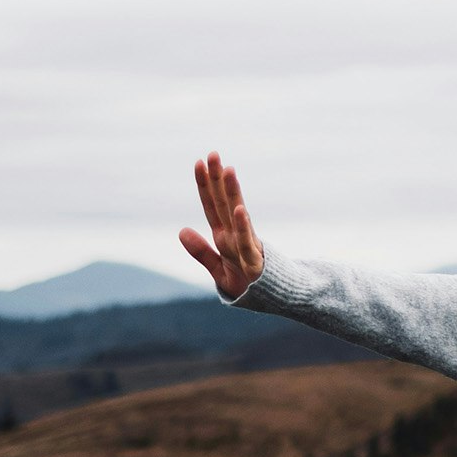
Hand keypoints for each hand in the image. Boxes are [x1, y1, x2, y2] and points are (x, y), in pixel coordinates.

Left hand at [178, 151, 264, 299]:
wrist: (275, 303)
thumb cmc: (248, 285)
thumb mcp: (218, 270)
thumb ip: (201, 251)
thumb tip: (181, 230)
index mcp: (224, 237)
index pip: (212, 206)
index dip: (204, 185)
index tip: (199, 162)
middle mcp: (235, 236)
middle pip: (224, 203)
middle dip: (217, 179)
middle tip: (213, 154)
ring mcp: (246, 246)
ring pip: (236, 215)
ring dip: (231, 192)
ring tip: (227, 170)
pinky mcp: (256, 260)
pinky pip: (247, 241)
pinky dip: (243, 225)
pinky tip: (239, 208)